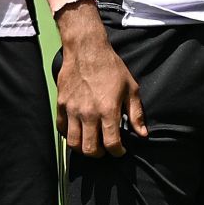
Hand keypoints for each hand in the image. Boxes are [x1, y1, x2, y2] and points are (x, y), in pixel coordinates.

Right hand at [55, 3, 146, 155]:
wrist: (87, 50)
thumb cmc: (111, 67)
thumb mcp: (131, 88)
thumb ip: (136, 113)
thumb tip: (143, 134)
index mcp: (108, 110)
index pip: (111, 143)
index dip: (117, 152)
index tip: (120, 151)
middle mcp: (88, 113)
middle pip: (90, 149)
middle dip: (100, 154)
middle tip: (105, 149)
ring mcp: (72, 110)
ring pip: (74, 143)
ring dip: (83, 149)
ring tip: (91, 144)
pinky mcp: (61, 105)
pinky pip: (62, 129)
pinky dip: (69, 135)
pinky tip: (78, 132)